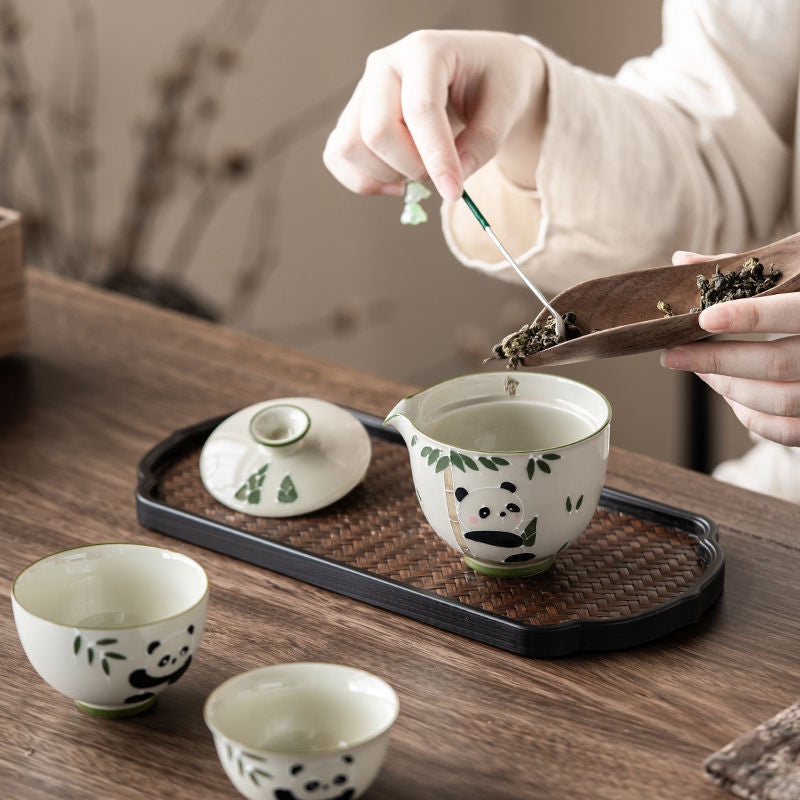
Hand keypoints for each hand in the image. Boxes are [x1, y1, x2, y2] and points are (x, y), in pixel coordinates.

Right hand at [322, 30, 546, 202]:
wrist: (480, 73)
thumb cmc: (494, 84)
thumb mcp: (506, 108)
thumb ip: (483, 144)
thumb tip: (451, 181)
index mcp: (425, 49)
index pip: (420, 109)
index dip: (436, 157)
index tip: (454, 193)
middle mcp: (384, 65)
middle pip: (376, 131)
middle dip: (412, 168)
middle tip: (442, 175)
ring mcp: (363, 91)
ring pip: (350, 147)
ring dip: (387, 175)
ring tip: (421, 170)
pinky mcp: (353, 116)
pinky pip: (338, 157)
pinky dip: (365, 180)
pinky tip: (397, 181)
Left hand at [661, 250, 799, 445]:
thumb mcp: (798, 277)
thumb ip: (747, 272)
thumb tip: (681, 261)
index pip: (794, 312)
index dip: (749, 316)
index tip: (704, 318)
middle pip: (778, 363)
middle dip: (718, 360)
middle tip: (673, 354)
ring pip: (781, 399)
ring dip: (729, 388)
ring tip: (700, 371)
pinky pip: (788, 431)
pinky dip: (751, 416)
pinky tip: (729, 396)